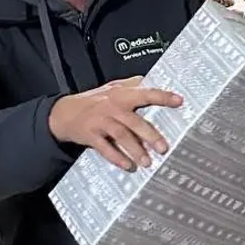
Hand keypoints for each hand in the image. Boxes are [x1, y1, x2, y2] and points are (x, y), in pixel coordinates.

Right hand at [48, 76, 181, 170]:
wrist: (64, 113)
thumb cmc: (92, 101)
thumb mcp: (111, 88)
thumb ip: (131, 84)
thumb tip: (149, 79)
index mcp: (121, 95)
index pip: (145, 93)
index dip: (163, 97)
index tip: (179, 101)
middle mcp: (112, 107)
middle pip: (134, 121)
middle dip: (150, 135)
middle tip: (163, 147)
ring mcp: (101, 122)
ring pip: (121, 136)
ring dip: (135, 150)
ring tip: (146, 162)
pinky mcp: (91, 135)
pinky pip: (105, 148)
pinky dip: (116, 157)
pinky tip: (127, 165)